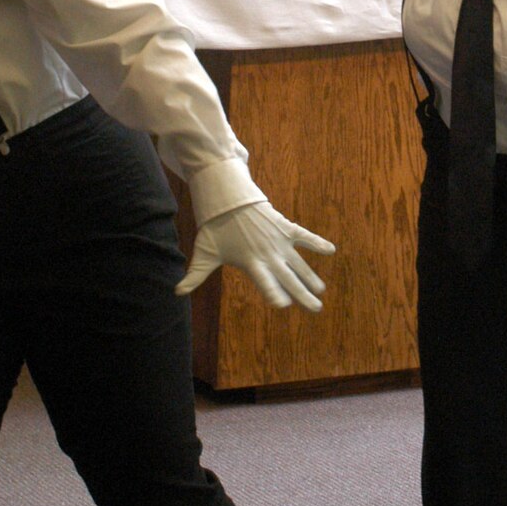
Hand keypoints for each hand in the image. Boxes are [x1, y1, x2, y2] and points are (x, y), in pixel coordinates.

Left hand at [177, 199, 335, 307]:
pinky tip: (331, 250)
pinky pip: (304, 236)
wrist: (227, 197)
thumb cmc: (214, 227)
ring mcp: (278, 241)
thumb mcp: (204, 253)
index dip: (273, 294)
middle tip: (316, 309)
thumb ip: (195, 276)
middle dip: (302, 295)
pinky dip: (317, 242)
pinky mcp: (284, 227)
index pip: (265, 283)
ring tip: (320, 291)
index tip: (283, 305)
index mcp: (251, 262)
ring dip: (311, 277)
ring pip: (299, 263)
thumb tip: (176, 293)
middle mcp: (268, 254)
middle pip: (289, 278)